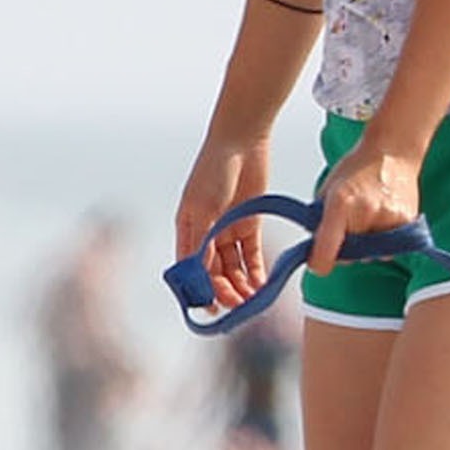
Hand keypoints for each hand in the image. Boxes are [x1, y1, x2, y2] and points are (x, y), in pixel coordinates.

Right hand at [174, 137, 274, 311]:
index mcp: (187, 229)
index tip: (212, 308)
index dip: (200, 290)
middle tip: (239, 306)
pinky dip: (256, 270)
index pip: (191, 268)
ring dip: (241, 285)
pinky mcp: (249, 224)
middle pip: (214, 271)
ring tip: (253, 300)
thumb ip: (203, 239)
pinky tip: (262, 285)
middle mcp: (206, 233)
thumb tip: (199, 272)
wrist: (242, 141)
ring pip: (233, 267)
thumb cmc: (215, 170)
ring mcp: (228, 229)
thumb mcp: (205, 207)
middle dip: (225, 291)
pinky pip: (252, 254)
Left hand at [307, 130, 422, 274]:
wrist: (393, 152)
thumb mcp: (327, 190)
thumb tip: (316, 247)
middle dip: (343, 249)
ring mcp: (389, 220)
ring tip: (368, 219)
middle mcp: (366, 213)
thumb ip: (320, 220)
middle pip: (348, 256)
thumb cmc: (358, 166)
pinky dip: (382, 242)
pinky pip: (389, 249)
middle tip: (348, 226)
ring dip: (365, 246)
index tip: (317, 264)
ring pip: (370, 255)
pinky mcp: (407, 224)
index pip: (326, 251)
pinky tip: (381, 222)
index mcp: (341, 203)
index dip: (319, 262)